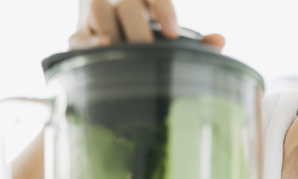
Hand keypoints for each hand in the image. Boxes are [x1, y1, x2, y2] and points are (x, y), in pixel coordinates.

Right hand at [69, 0, 224, 49]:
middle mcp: (121, 2)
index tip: (173, 34)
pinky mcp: (80, 34)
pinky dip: (87, 45)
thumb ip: (197, 41)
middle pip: (127, 5)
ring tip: (124, 56)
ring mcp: (98, 15)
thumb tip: (219, 40)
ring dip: (112, 34)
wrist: (116, 38)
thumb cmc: (153, 42)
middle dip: (138, 30)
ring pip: (99, 9)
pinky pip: (78, 34)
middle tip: (148, 52)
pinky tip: (101, 54)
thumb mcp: (172, 37)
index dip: (163, 10)